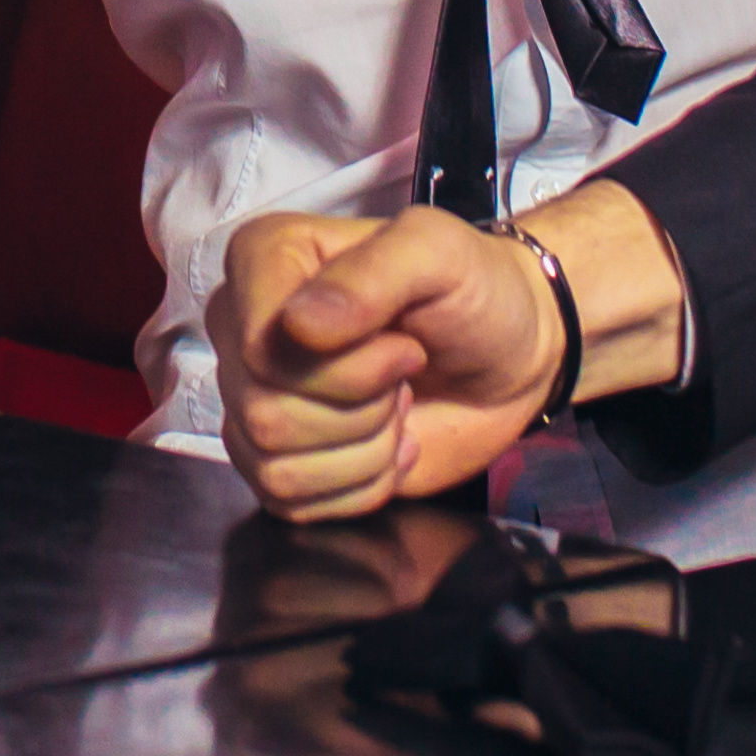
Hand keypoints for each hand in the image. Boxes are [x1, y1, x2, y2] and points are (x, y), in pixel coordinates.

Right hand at [214, 210, 567, 518]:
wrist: (510, 360)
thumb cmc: (476, 293)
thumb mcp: (440, 254)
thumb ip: (372, 276)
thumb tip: (298, 326)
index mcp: (264, 258)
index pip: (260, 348)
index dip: (344, 367)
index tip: (404, 342)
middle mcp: (244, 326)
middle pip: (264, 411)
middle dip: (362, 409)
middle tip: (405, 375)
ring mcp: (253, 395)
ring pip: (273, 463)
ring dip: (365, 448)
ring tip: (397, 406)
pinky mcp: (278, 458)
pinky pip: (288, 502)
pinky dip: (359, 485)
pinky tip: (390, 444)